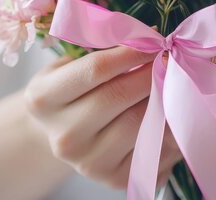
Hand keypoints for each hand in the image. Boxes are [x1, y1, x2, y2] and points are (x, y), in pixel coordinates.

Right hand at [24, 47, 181, 188]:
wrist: (61, 136)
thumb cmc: (69, 93)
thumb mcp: (68, 66)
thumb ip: (101, 50)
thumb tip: (150, 37)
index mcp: (43, 100)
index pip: (95, 69)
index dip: (130, 51)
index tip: (153, 39)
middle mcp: (63, 136)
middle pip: (119, 96)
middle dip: (151, 72)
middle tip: (168, 58)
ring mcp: (89, 162)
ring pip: (140, 123)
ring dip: (164, 98)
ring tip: (172, 81)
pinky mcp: (115, 179)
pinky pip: (156, 148)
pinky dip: (170, 127)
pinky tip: (171, 111)